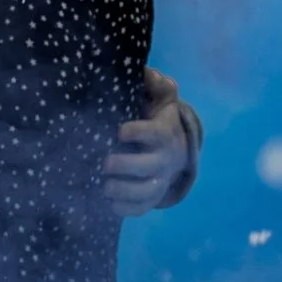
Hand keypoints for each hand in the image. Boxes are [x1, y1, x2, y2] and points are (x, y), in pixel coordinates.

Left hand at [104, 68, 201, 215]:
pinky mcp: (151, 197)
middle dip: (125, 166)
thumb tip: (148, 72)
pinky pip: (140, 208)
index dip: (137, 132)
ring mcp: (158, 181)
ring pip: (144, 191)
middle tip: (105, 163)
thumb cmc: (158, 122)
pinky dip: (125, 209)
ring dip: (124, 191)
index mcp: (162, 134)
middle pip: (147, 166)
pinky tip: (109, 204)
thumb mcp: (161, 102)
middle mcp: (162, 159)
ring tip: (104, 186)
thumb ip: (157, 86)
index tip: (119, 131)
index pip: (152, 133)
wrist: (176, 152)